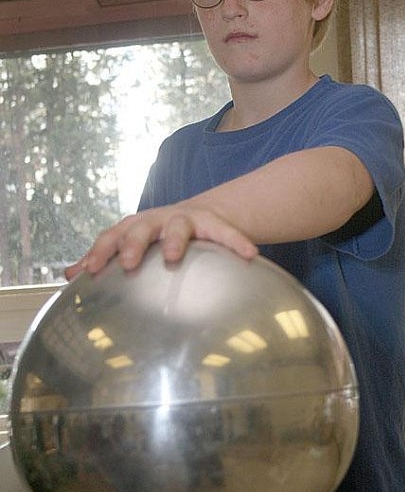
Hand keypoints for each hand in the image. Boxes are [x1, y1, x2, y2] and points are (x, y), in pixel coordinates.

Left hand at [64, 204, 257, 278]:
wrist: (204, 215)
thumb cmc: (160, 237)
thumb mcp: (133, 245)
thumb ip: (104, 259)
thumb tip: (68, 277)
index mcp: (136, 227)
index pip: (112, 236)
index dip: (100, 251)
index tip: (90, 271)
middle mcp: (159, 219)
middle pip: (141, 226)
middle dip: (134, 243)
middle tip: (130, 263)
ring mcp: (186, 219)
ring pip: (179, 225)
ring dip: (174, 240)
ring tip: (174, 256)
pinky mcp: (214, 223)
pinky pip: (226, 233)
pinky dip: (236, 242)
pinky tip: (250, 255)